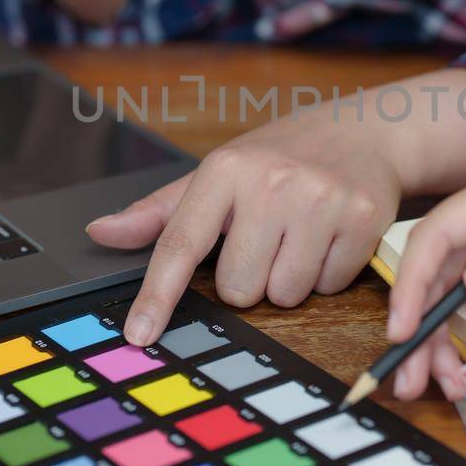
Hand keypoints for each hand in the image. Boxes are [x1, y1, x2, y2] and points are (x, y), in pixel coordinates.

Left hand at [89, 108, 401, 344]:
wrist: (365, 131)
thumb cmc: (281, 157)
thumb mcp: (219, 173)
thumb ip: (160, 212)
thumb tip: (100, 232)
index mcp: (224, 169)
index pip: (180, 244)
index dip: (156, 296)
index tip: (138, 334)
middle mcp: (270, 182)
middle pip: (237, 289)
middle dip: (249, 278)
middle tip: (267, 239)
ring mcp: (319, 199)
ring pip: (284, 295)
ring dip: (289, 279)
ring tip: (301, 236)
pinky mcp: (361, 218)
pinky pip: (329, 287)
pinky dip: (327, 273)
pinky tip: (331, 236)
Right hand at [386, 159, 465, 400]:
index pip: (439, 233)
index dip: (414, 280)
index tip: (405, 326)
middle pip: (431, 272)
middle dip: (416, 324)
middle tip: (408, 373)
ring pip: (442, 297)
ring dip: (431, 341)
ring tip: (434, 383)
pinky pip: (462, 309)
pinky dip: (453, 340)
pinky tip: (454, 370)